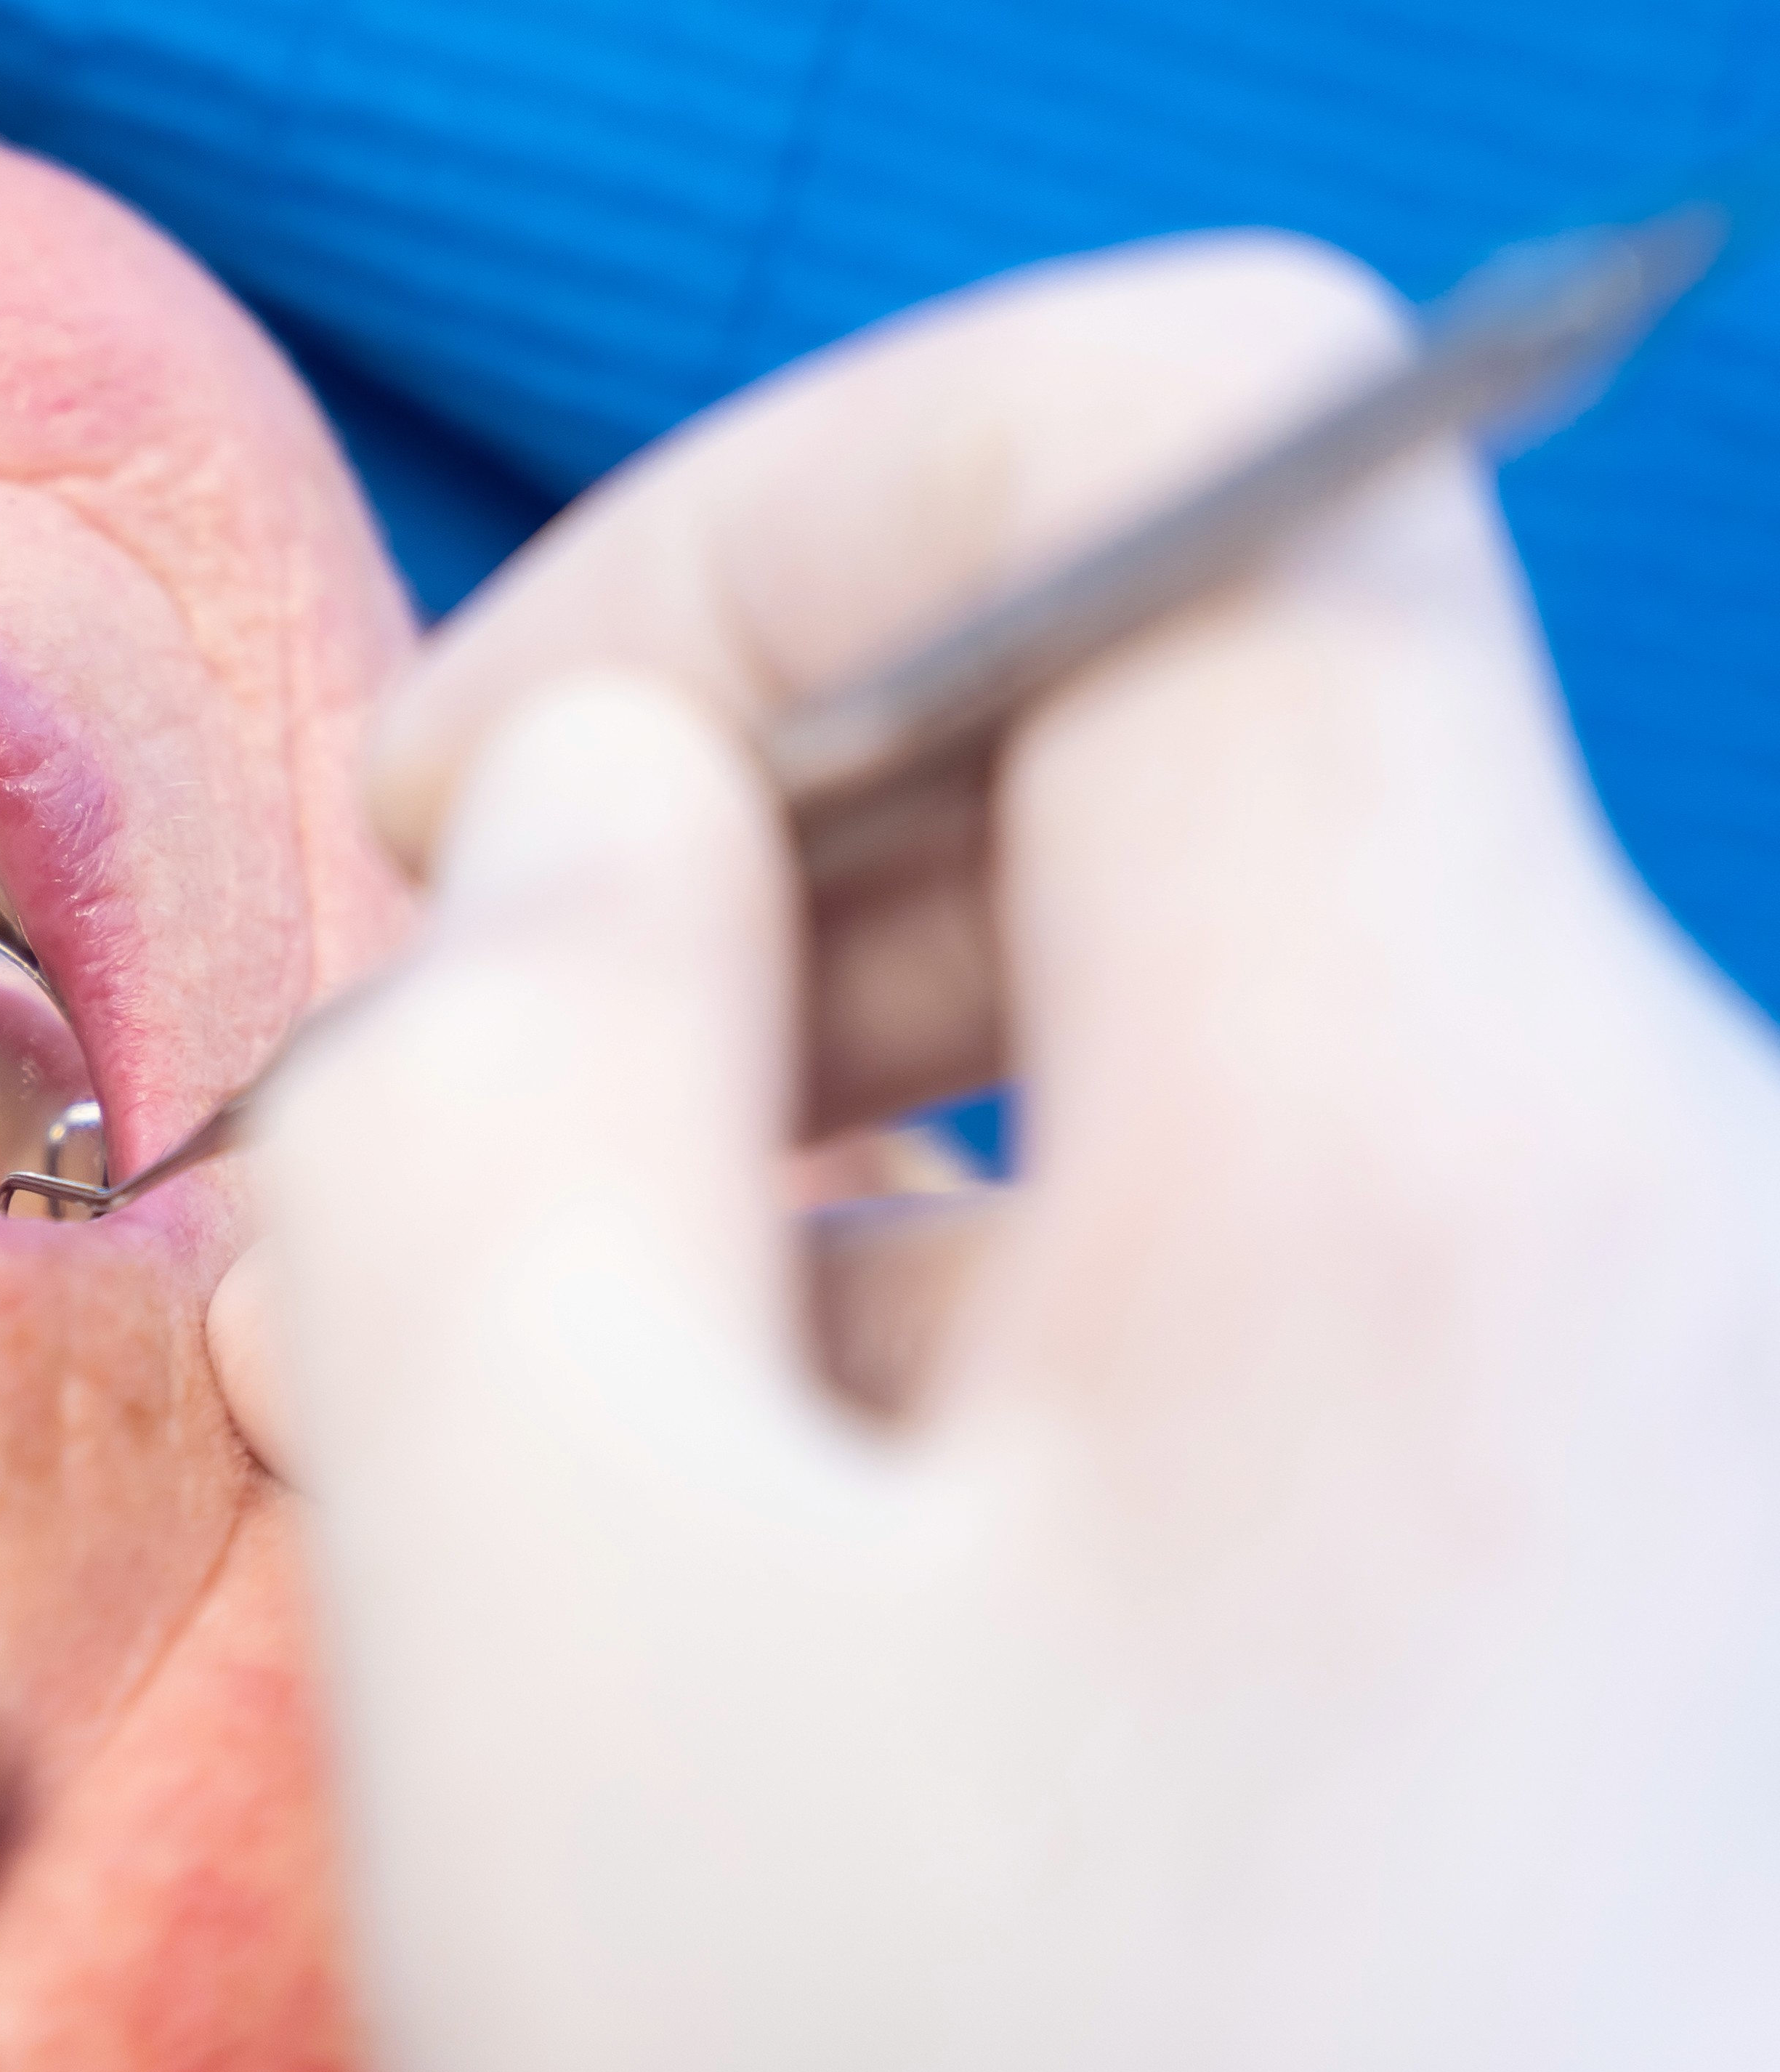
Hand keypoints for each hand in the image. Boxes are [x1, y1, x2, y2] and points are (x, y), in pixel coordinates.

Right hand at [221, 238, 1779, 2071]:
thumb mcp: (557, 1642)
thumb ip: (491, 1110)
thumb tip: (590, 824)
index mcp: (1443, 1139)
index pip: (1186, 429)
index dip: (783, 512)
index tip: (510, 813)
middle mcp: (1698, 1214)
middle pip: (1177, 750)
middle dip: (738, 876)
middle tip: (422, 1183)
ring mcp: (1726, 1429)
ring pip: (1210, 1066)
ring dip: (830, 1177)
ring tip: (565, 1483)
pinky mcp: (1689, 1625)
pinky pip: (1318, 1312)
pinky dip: (1006, 1371)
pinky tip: (808, 1641)